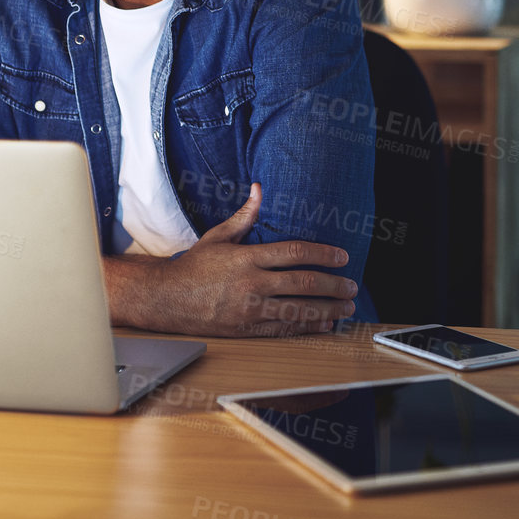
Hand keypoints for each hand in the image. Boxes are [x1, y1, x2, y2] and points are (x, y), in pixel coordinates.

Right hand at [108, 183, 358, 337]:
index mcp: (247, 258)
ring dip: (328, 308)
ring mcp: (250, 309)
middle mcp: (251, 284)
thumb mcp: (218, 237)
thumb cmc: (194, 266)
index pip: (295, 253)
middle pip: (304, 284)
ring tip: (347, 306)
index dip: (323, 255)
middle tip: (352, 285)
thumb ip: (244, 216)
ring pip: (299, 310)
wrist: (167, 299)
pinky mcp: (247, 329)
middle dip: (334, 285)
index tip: (342, 257)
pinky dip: (308, 327)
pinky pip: (284, 329)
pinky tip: (325, 323)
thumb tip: (259, 189)